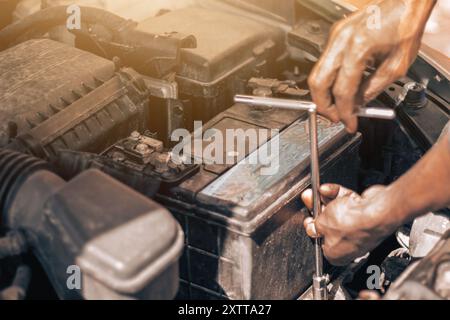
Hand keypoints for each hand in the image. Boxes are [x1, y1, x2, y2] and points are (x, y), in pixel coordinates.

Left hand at [301, 184, 401, 265]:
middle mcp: (349, 243)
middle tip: (309, 199)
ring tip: (317, 191)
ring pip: (337, 211)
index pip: (320, 241)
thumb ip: (315, 225)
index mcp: (337, 254)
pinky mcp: (364, 212)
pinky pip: (346, 202)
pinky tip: (329, 189)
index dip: (312, 228)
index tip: (308, 219)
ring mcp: (358, 227)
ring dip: (326, 199)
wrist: (379, 210)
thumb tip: (313, 227)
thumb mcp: (323, 224)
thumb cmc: (354, 224)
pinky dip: (337, 195)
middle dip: (317, 209)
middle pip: (328, 224)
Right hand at [308, 0, 435, 132]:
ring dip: (326, 93)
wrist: (404, 0)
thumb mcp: (396, 65)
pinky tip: (343, 86)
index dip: (344, 112)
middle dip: (324, 105)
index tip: (348, 123)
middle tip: (335, 117)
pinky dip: (331, 79)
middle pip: (318, 82)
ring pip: (318, 73)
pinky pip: (326, 62)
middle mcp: (340, 41)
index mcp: (357, 48)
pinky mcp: (335, 35)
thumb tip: (358, 105)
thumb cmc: (405, 24)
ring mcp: (334, 36)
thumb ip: (374, 88)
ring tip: (339, 105)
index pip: (342, 90)